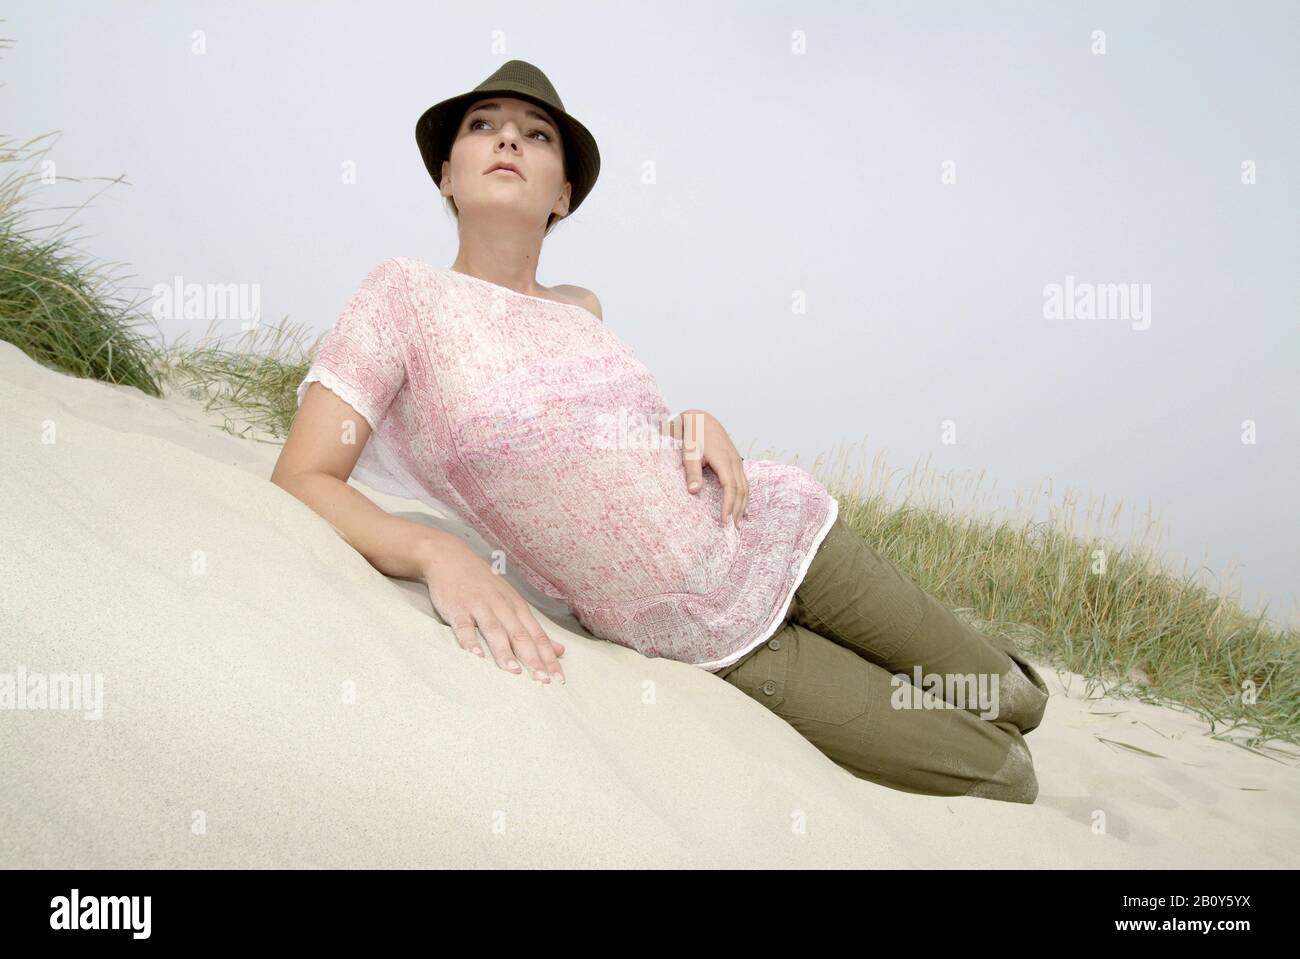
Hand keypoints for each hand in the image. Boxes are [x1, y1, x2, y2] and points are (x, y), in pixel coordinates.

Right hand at [421, 538, 565, 683]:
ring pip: (495, 631)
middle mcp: (502, 607)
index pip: (538, 636)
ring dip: (504, 652)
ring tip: (514, 672)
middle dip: (533, 659)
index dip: (549, 658)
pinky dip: (470, 641)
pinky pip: (465, 626)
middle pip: (521, 636)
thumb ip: (533, 629)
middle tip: (542, 681)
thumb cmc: (484, 585)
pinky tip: (476, 656)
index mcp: (518, 608)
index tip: (558, 680)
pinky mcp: (458, 608)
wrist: (451, 558)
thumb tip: (559, 650)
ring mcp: (480, 606)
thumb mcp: (512, 602)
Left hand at [662, 409, 748, 527]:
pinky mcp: (735, 462)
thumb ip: (692, 471)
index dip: (728, 506)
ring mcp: (737, 461)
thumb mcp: (690, 452)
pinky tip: (741, 508)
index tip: (724, 521)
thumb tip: (694, 491)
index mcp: (724, 460)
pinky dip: (744, 497)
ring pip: (746, 487)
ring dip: (743, 506)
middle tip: (732, 529)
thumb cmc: (694, 435)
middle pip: (742, 490)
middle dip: (738, 511)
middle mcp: (735, 461)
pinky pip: (744, 482)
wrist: (702, 418)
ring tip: (738, 523)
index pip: (730, 488)